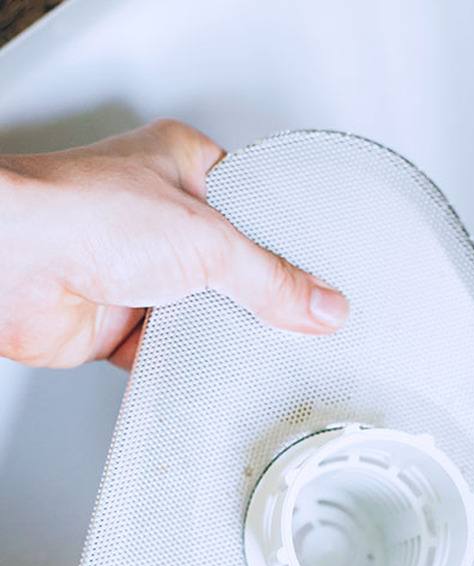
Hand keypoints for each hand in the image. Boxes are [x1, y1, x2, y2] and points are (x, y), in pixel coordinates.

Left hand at [0, 119, 348, 369]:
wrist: (14, 264)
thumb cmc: (79, 214)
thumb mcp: (208, 241)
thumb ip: (272, 280)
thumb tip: (321, 304)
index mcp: (182, 167)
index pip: (254, 207)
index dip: (286, 243)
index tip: (319, 278)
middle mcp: (157, 217)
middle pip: (230, 269)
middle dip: (252, 298)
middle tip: (290, 321)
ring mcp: (136, 271)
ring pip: (199, 314)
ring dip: (213, 333)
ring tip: (244, 345)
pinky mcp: (117, 322)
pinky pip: (165, 352)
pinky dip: (181, 365)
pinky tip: (200, 367)